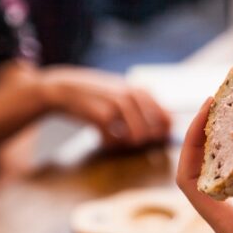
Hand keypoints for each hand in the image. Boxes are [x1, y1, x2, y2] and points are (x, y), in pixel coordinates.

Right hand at [40, 67, 170, 148]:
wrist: (65, 89)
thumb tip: (166, 129)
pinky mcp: (103, 117)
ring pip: (137, 138)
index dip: (163, 134)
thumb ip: (142, 107)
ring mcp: (118, 106)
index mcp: (140, 91)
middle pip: (153, 132)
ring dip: (125, 143)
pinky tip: (100, 137)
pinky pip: (115, 141)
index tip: (149, 141)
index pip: (167, 119)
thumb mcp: (121, 93)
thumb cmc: (95, 95)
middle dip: (143, 142)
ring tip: (112, 137)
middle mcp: (133, 97)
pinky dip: (108, 143)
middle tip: (124, 139)